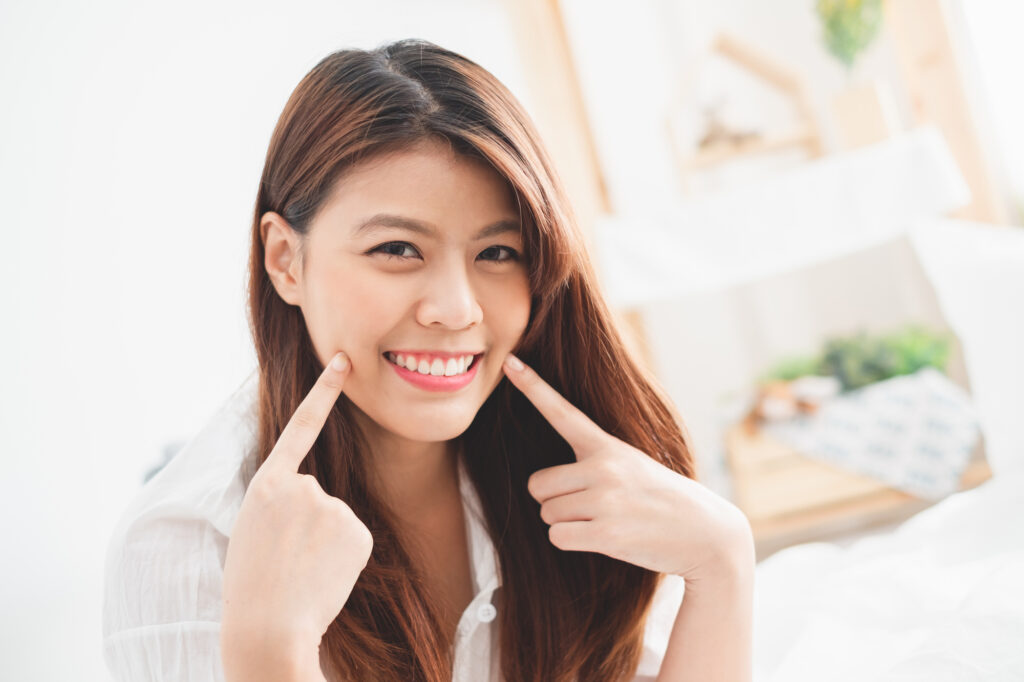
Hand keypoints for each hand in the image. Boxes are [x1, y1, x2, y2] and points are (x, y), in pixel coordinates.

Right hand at [221, 352, 372, 677]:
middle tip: (286, 560)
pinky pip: (354, 539)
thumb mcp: (252, 529)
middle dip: (307, 526)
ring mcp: (331, 505)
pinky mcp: (357, 530)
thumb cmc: (253, 585)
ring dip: (325, 544)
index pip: (301, 426)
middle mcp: (302, 486)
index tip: (344, 360)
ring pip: (336, 520)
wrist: (268, 628)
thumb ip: (282, 501)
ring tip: (301, 570)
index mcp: (267, 484)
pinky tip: (323, 576)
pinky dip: (343, 558)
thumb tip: (318, 499)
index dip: (324, 391)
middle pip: (317, 497)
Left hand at [502, 354, 753, 581]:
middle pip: (538, 486)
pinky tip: (603, 538)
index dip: (533, 387)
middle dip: (554, 501)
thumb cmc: (661, 499)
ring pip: (547, 514)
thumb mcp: (633, 464)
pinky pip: (558, 537)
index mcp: (607, 446)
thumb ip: (593, 462)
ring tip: (605, 520)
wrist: (705, 534)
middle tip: (590, 505)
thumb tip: (545, 487)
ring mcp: (605, 501)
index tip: (509, 362)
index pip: (562, 411)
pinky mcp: (606, 534)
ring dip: (567, 523)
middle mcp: (603, 468)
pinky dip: (573, 542)